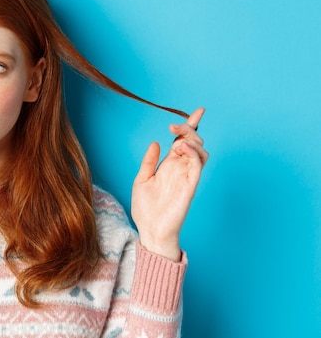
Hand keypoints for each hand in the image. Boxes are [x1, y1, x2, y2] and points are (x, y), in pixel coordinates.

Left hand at [131, 107, 208, 260]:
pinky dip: (193, 153)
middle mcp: (180, 168)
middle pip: (194, 142)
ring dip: (192, 141)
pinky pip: (197, 165)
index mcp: (169, 165)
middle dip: (188, 129)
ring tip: (178, 143)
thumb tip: (155, 142)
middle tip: (173, 127)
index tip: (199, 111)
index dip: (192, 126)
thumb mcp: (142, 179)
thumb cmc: (146, 208)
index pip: (184, 141)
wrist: (150, 230)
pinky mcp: (191, 185)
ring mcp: (187, 176)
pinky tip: (182, 148)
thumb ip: (149, 161)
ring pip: (201, 152)